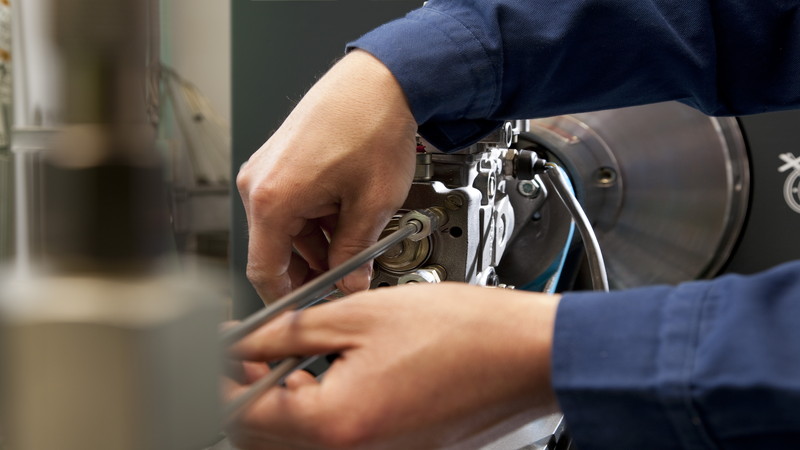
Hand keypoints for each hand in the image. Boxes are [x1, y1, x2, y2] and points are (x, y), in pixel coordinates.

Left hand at [223, 283, 560, 448]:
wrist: (525, 354)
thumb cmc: (463, 332)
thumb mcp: (360, 313)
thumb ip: (289, 330)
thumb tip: (243, 338)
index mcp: (334, 424)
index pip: (242, 409)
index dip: (219, 374)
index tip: (217, 348)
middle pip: (263, 435)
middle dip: (243, 390)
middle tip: (246, 350)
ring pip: (297, 441)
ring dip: (279, 401)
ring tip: (286, 355)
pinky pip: (336, 441)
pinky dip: (318, 411)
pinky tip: (326, 374)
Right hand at [236, 50, 417, 301]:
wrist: (379, 81)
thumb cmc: (372, 126)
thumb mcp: (371, 205)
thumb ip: (356, 254)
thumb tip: (351, 282)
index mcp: (272, 199)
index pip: (264, 271)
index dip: (287, 299)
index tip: (307, 309)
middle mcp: (259, 183)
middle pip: (275, 250)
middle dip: (312, 268)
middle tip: (347, 276)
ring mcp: (265, 169)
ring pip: (286, 228)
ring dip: (318, 242)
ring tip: (356, 237)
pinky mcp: (278, 160)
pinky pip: (289, 204)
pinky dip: (316, 218)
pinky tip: (346, 214)